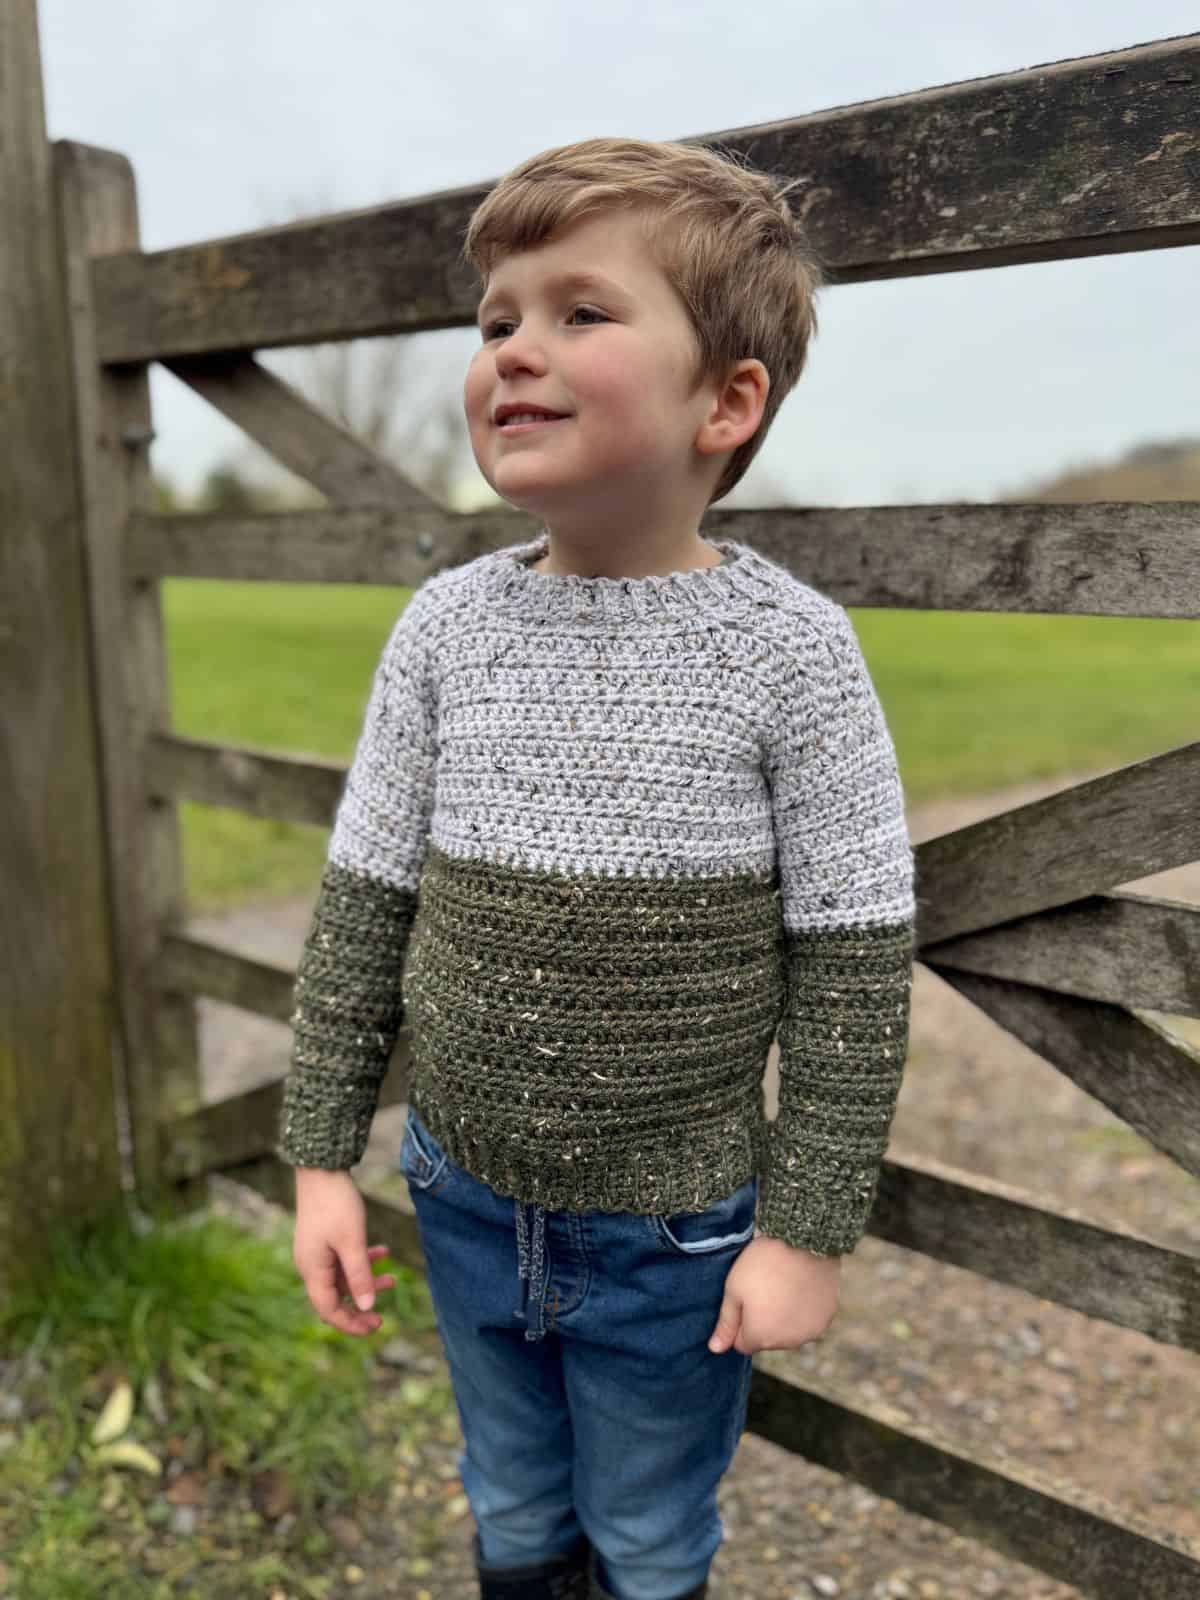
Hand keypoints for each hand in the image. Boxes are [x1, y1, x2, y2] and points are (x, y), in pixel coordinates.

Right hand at [292, 1167, 395, 1336]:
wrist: (322, 1169)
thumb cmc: (335, 1204)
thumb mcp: (352, 1242)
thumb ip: (360, 1276)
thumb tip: (367, 1307)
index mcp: (313, 1270)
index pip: (329, 1310)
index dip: (351, 1323)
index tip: (375, 1326)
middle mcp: (311, 1265)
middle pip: (335, 1298)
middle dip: (359, 1308)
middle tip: (382, 1318)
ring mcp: (317, 1252)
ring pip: (343, 1278)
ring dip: (366, 1282)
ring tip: (394, 1281)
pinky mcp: (325, 1239)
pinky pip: (344, 1259)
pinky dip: (363, 1260)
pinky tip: (384, 1252)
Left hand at [708, 1234, 840, 1354]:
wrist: (804, 1241)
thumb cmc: (763, 1264)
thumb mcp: (734, 1289)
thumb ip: (726, 1323)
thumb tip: (715, 1349)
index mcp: (760, 1337)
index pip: (742, 1344)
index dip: (740, 1322)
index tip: (746, 1298)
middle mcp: (786, 1343)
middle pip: (767, 1340)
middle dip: (763, 1321)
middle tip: (765, 1289)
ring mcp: (808, 1333)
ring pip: (788, 1333)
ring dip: (784, 1318)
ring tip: (783, 1286)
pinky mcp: (825, 1320)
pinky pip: (808, 1323)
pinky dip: (803, 1311)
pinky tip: (800, 1288)